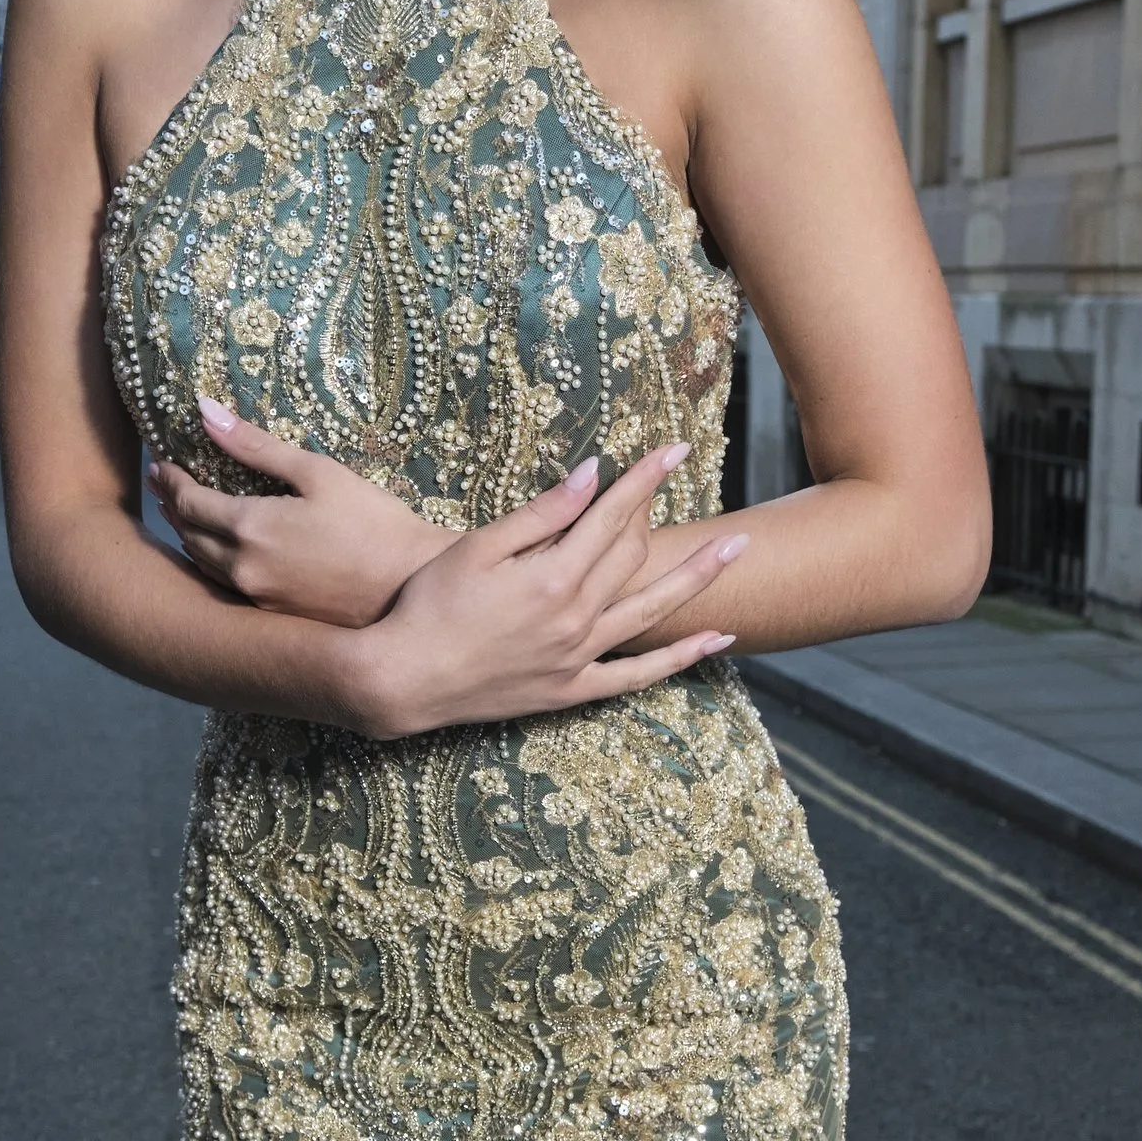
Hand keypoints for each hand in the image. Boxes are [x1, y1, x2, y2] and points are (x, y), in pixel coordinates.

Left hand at [151, 400, 449, 630]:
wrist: (411, 590)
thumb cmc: (373, 524)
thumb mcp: (317, 473)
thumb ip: (255, 446)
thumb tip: (206, 412)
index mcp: (249, 528)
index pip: (189, 501)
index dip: (172, 480)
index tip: (163, 463)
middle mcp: (242, 568)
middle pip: (188, 534)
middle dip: (172, 505)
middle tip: (162, 484)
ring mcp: (256, 597)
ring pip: (201, 565)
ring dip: (186, 536)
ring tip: (181, 513)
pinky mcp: (272, 616)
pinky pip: (224, 585)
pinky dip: (209, 562)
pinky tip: (216, 552)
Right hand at [349, 446, 746, 739]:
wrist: (403, 680)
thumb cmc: (429, 606)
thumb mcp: (477, 548)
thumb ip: (541, 514)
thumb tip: (591, 474)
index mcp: (553, 576)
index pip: (613, 516)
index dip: (645, 479)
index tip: (673, 450)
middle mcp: (576, 617)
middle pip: (634, 556)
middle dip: (661, 511)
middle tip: (684, 478)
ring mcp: (579, 657)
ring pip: (653, 611)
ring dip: (699, 578)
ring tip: (738, 550)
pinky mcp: (571, 690)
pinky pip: (639, 676)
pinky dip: (681, 658)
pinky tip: (718, 639)